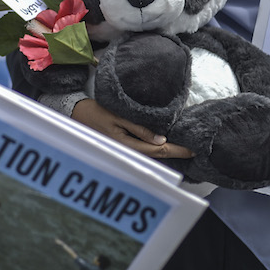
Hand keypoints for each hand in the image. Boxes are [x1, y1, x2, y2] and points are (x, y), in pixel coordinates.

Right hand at [71, 99, 194, 159]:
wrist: (75, 115)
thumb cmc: (95, 112)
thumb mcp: (118, 116)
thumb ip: (139, 128)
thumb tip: (161, 140)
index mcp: (127, 145)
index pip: (159, 151)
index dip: (177, 150)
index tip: (193, 149)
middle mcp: (127, 152)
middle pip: (157, 157)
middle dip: (176, 154)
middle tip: (193, 149)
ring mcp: (124, 152)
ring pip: (151, 156)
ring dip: (167, 153)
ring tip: (183, 149)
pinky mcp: (123, 148)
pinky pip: (144, 152)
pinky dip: (157, 151)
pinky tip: (164, 146)